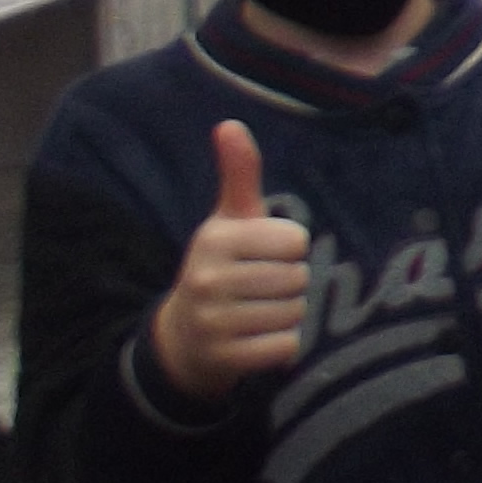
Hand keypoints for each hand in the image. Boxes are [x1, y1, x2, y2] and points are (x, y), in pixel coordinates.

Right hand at [152, 122, 310, 400]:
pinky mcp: (225, 358)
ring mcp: (214, 321)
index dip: (290, 248)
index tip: (265, 254)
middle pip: (298, 278)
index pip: (296, 241)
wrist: (183, 336)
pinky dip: (282, 345)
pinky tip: (257, 339)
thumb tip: (229, 124)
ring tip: (257, 311)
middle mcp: (209, 279)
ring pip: (295, 313)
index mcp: (215, 239)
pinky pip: (286, 348)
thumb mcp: (228, 220)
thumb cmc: (222, 267)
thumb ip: (238, 174)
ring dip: (287, 315)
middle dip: (290, 284)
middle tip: (261, 287)